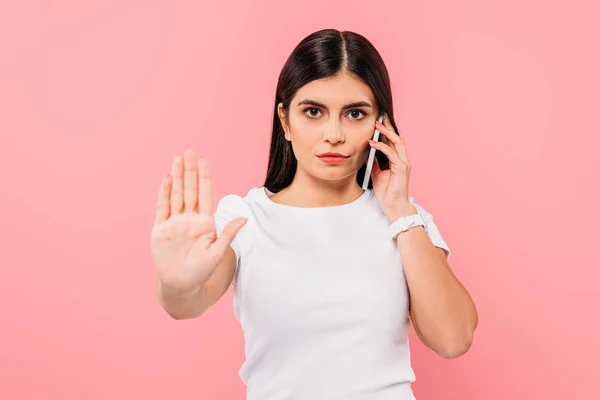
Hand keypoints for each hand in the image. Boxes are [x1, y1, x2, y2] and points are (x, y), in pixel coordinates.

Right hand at [151, 148, 246, 295]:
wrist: (181, 284)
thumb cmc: (201, 271)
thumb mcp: (217, 253)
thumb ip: (228, 234)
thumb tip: (245, 219)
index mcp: (204, 222)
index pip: (205, 195)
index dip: (204, 178)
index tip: (204, 161)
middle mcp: (189, 219)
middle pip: (190, 190)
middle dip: (189, 171)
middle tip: (189, 151)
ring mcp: (174, 222)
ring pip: (176, 195)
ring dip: (177, 177)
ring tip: (177, 159)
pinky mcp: (161, 230)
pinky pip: (163, 208)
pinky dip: (164, 194)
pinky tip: (167, 180)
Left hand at [367, 113, 415, 221]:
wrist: (393, 206)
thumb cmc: (387, 192)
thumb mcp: (377, 174)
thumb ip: (374, 163)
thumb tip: (366, 153)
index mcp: (398, 160)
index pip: (393, 141)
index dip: (386, 130)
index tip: (377, 121)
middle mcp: (403, 159)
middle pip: (396, 137)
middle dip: (388, 126)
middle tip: (379, 116)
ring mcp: (404, 163)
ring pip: (396, 141)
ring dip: (386, 132)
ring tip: (376, 125)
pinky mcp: (401, 168)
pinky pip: (391, 153)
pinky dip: (381, 146)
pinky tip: (371, 143)